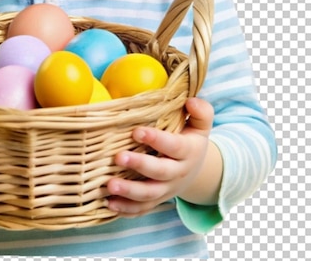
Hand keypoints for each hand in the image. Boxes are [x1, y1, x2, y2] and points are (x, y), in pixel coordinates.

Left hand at [107, 97, 214, 215]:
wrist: (197, 171)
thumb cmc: (191, 139)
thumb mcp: (201, 125)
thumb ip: (201, 112)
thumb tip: (191, 101)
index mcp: (188, 152)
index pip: (174, 146)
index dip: (156, 140)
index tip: (137, 131)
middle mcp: (178, 173)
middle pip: (160, 172)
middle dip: (140, 165)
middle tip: (118, 157)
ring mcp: (166, 190)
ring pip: (149, 195)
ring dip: (129, 191)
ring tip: (109, 185)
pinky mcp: (155, 201)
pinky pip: (142, 209)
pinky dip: (126, 209)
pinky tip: (109, 204)